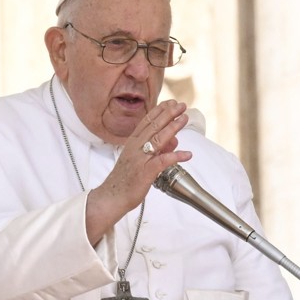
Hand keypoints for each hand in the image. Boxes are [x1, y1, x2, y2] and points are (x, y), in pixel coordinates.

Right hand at [86, 99, 190, 242]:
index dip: (160, 110)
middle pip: (154, 125)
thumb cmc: (126, 179)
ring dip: (173, 127)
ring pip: (158, 139)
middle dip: (169, 113)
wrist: (112, 197)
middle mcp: (135, 147)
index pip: (147, 121)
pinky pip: (162, 161)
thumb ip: (157, 149)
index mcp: (133, 142)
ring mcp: (140, 158)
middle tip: (181, 105)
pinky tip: (187, 154)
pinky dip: (176, 156)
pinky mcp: (145, 172)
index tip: (171, 102)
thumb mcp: (141, 160)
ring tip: (185, 119)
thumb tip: (174, 140)